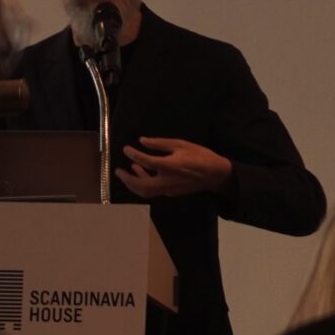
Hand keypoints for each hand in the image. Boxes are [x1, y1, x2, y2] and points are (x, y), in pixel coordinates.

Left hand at [119, 137, 234, 198]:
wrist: (216, 175)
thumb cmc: (201, 156)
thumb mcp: (182, 144)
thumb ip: (160, 143)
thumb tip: (142, 141)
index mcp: (169, 166)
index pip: (144, 161)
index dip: (133, 154)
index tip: (126, 149)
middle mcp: (166, 181)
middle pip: (140, 185)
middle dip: (126, 179)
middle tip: (118, 170)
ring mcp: (168, 189)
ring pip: (145, 191)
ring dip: (133, 184)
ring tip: (127, 172)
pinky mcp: (171, 192)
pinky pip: (153, 190)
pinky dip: (144, 183)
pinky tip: (143, 173)